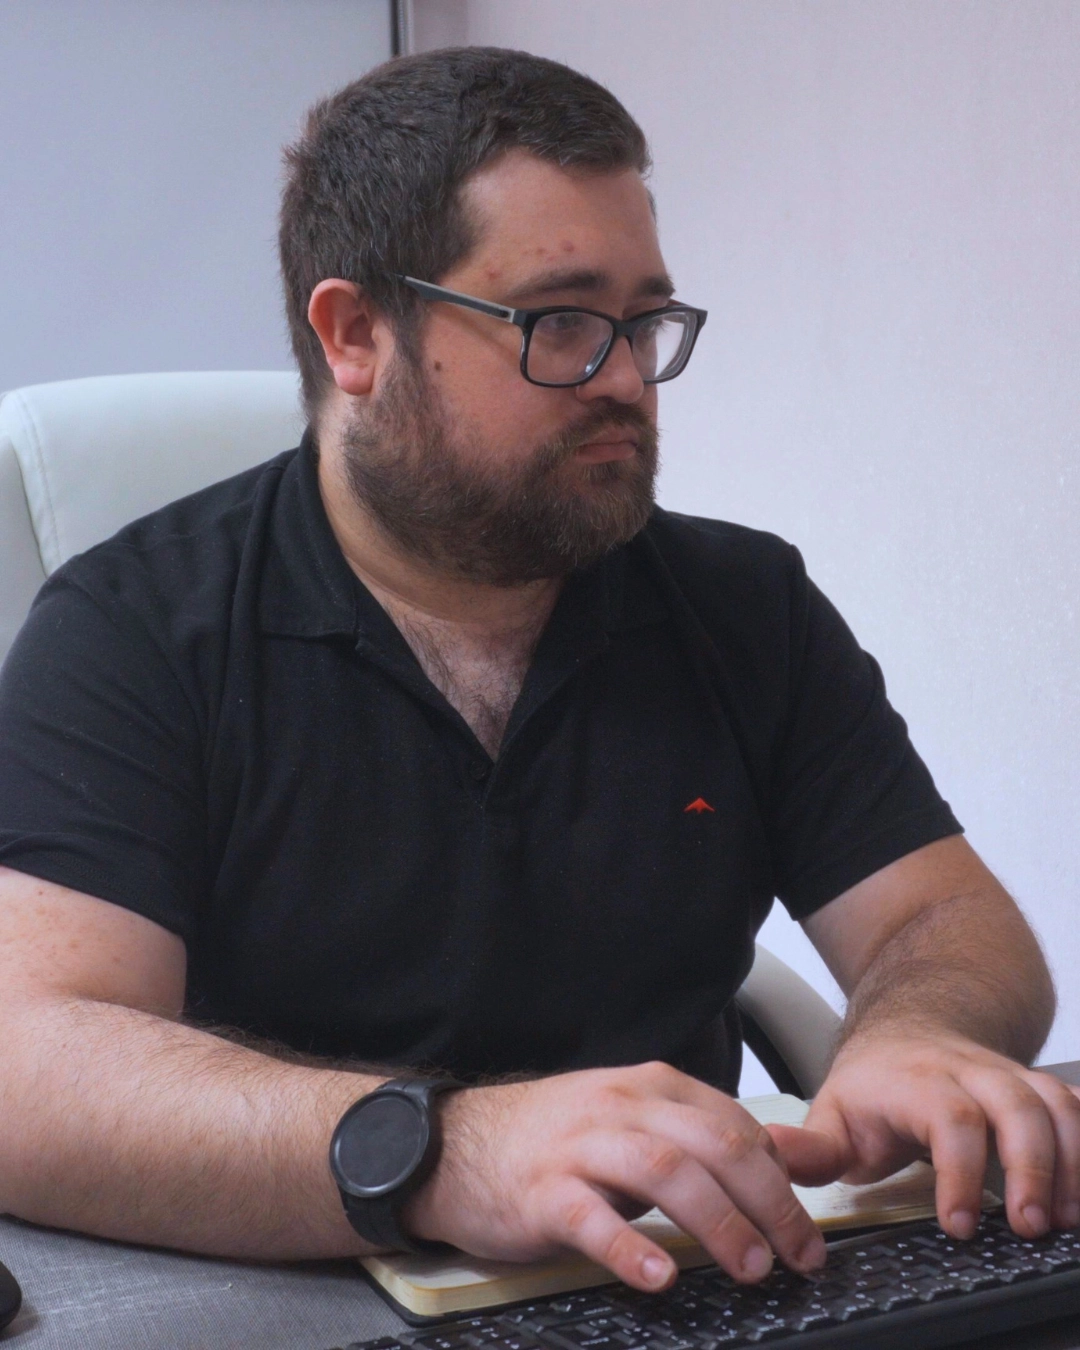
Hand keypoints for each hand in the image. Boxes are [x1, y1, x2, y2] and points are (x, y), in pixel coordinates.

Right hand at [403, 1062, 845, 1291]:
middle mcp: (619, 1107)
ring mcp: (580, 1147)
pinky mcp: (542, 1191)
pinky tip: (659, 1276)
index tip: (804, 1223)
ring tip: (750, 1267)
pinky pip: (592, 1216)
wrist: (452, 1142)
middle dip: (768, 1201)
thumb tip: (758, 1178)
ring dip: (718, 1221)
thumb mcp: (622, 1121)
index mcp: (647, 1088)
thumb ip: (682, 1138)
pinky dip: (631, 1247)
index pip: (732, 1122)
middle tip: (799, 1254)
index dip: (780, 1175)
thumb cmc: (547, 1138)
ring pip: (665, 1171)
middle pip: (712, 1144)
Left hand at [804, 1033, 1079, 1238]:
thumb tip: (771, 1154)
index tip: (960, 1224)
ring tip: (1065, 1219)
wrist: (910, 1031)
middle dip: (1032, 1166)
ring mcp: (1008, 1076)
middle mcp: (970, 1072)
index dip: (960, 1171)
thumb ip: (811, 1147)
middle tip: (1030, 1225)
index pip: (950, 1117)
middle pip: (1015, 1105)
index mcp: (917, 1081)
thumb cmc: (876, 1085)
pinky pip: (1075, 1106)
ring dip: (1071, 1160)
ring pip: (1054, 1102)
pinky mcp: (1036, 1089)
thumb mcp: (834, 1113)